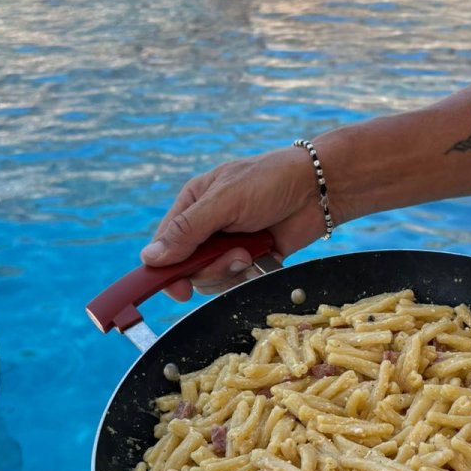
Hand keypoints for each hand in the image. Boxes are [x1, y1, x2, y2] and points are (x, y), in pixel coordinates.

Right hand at [140, 147, 324, 299]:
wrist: (319, 189)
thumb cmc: (270, 181)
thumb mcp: (225, 200)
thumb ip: (188, 230)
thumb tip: (151, 259)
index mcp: (193, 204)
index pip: (164, 244)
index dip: (166, 270)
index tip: (177, 288)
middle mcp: (207, 227)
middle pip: (188, 268)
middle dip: (211, 268)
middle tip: (235, 255)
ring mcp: (229, 245)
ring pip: (213, 279)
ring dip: (231, 271)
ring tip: (251, 252)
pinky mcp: (252, 259)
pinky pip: (237, 282)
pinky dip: (248, 275)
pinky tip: (263, 257)